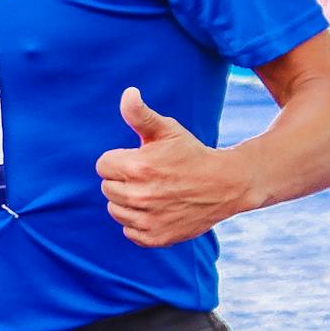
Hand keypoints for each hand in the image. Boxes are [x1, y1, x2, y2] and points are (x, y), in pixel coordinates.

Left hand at [95, 87, 249, 246]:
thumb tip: (128, 93)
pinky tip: (157, 210)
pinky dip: (139, 223)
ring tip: (153, 192)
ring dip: (128, 202)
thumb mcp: (167, 129)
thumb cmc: (191, 153)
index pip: (102, 165)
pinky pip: (129, 231)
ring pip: (115, 210)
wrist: (226, 185)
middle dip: (123, 180)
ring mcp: (148, 219)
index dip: (119, 160)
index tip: (139, 159)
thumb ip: (139, 114)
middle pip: (107, 188)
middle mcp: (140, 196)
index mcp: (137, 167)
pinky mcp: (156, 238)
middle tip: (149, 176)